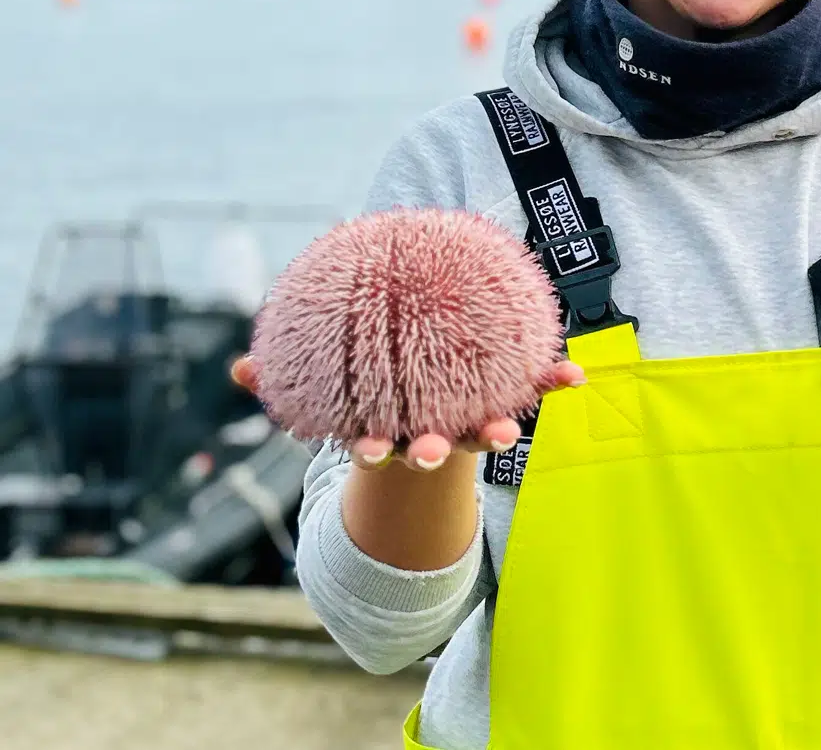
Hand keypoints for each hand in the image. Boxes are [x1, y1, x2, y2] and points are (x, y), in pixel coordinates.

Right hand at [228, 354, 586, 472]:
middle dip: (433, 455)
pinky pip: (532, 391)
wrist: (426, 420)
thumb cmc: (369, 399)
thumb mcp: (327, 394)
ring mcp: (470, 425)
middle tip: (430, 453)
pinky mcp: (505, 404)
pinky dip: (552, 384)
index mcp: (390, 436)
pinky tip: (576, 376)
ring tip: (511, 428)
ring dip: (499, 430)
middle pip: (433, 452)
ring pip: (485, 431)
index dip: (372, 451)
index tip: (366, 451)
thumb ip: (284, 383)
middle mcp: (432, 437)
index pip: (379, 447)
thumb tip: (240, 369)